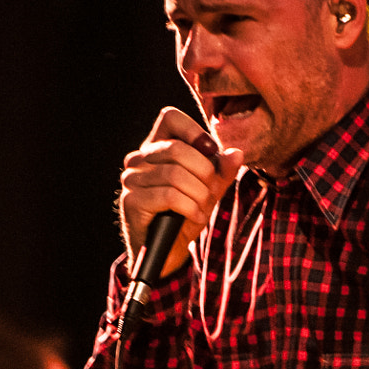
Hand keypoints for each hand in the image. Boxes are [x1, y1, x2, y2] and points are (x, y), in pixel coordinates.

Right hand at [118, 107, 242, 276]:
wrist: (169, 251)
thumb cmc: (185, 214)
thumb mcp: (209, 190)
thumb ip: (222, 171)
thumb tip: (236, 154)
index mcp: (156, 148)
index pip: (170, 117)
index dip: (195, 132)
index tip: (211, 154)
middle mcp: (139, 159)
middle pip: (178, 148)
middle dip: (204, 172)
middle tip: (211, 192)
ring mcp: (132, 179)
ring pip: (175, 174)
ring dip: (199, 195)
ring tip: (203, 208)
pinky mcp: (131, 201)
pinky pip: (168, 195)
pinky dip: (190, 207)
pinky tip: (195, 217)